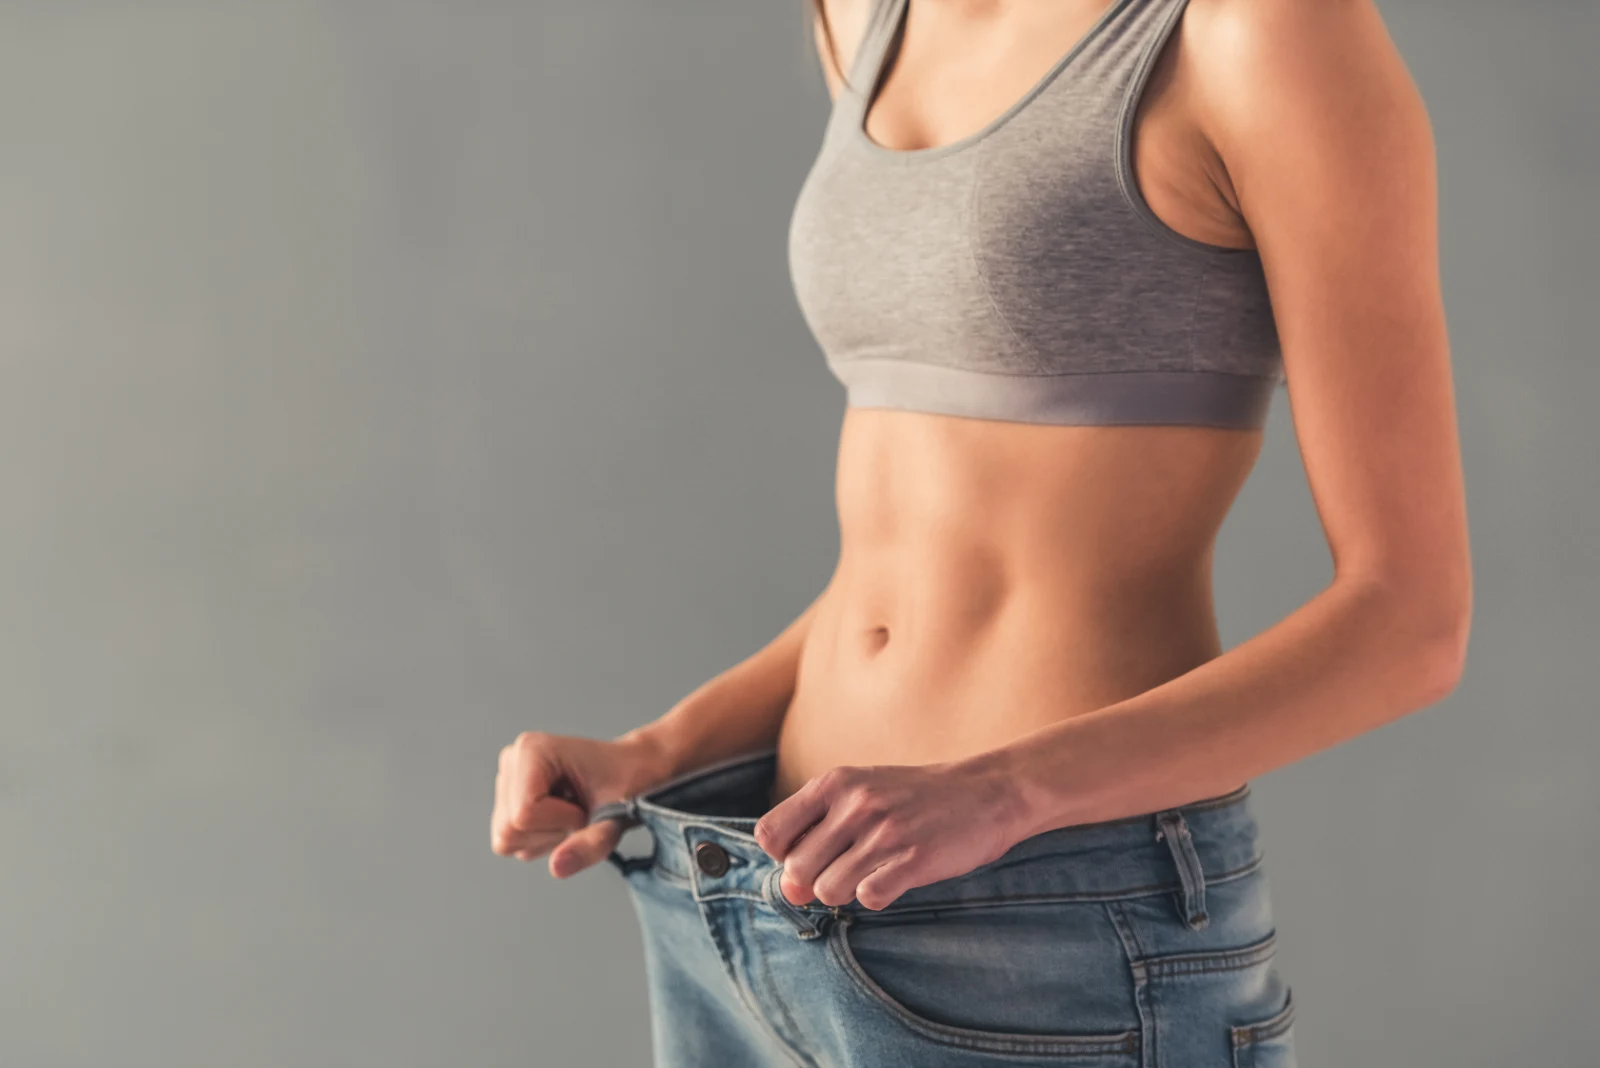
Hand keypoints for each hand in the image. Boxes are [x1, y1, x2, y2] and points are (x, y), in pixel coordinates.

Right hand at [490, 730, 669, 878]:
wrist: (635, 772)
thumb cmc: (629, 783)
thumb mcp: (618, 817)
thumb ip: (589, 844)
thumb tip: (557, 868)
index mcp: (532, 750)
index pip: (524, 815)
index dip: (562, 823)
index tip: (587, 807)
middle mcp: (512, 760)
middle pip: (509, 830)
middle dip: (552, 832)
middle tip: (581, 811)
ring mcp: (507, 779)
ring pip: (506, 839)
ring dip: (546, 837)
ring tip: (572, 812)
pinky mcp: (507, 799)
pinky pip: (511, 842)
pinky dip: (541, 839)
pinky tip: (561, 817)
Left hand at [752, 757, 1030, 911]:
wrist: (986, 792)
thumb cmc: (915, 797)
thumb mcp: (861, 792)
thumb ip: (818, 832)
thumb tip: (789, 890)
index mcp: (834, 782)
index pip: (770, 834)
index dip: (782, 856)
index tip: (809, 857)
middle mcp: (855, 803)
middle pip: (797, 870)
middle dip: (814, 882)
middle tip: (847, 869)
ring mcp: (885, 832)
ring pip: (828, 890)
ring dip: (847, 892)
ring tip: (873, 872)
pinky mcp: (914, 859)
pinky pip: (869, 899)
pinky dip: (878, 896)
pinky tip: (896, 877)